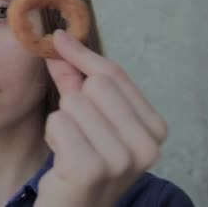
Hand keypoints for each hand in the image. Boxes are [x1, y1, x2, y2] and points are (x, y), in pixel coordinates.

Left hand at [35, 30, 167, 206]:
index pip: (115, 73)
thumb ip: (76, 80)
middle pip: (96, 83)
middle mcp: (147, 145)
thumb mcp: (88, 118)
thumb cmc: (81, 163)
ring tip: (71, 147)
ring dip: (61, 121)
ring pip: (74, 101)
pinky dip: (52, 135)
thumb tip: (60, 41)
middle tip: (77, 130)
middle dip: (74, 100)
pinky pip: (58, 121)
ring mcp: (121, 159)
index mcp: (155, 129)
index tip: (59, 39)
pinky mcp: (91, 168)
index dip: (82, 55)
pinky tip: (62, 158)